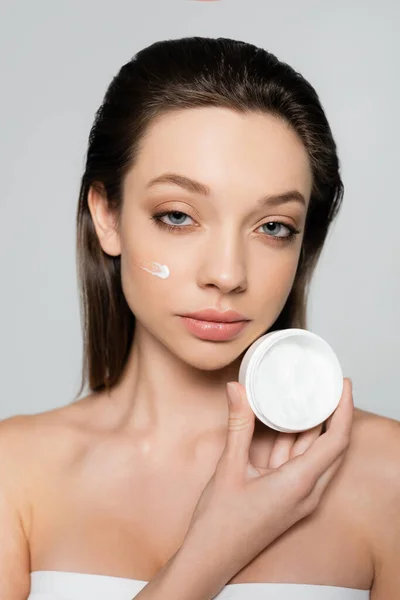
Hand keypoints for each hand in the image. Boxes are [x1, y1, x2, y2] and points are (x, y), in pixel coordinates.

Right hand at [180, 378, 352, 581]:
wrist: (211, 558)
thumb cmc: (220, 521)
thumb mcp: (229, 467)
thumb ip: (238, 425)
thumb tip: (237, 388)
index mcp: (299, 484)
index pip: (336, 441)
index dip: (345, 410)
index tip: (343, 385)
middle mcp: (307, 491)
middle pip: (334, 446)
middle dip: (336, 414)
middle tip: (329, 385)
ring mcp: (299, 496)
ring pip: (316, 454)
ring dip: (315, 426)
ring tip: (310, 396)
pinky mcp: (289, 498)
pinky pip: (300, 463)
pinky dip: (297, 440)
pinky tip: (288, 423)